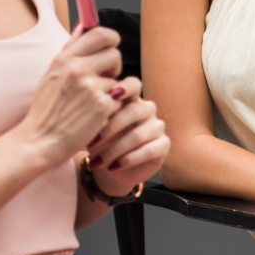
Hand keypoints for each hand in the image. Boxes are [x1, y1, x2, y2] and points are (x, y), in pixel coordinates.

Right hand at [15, 26, 123, 168]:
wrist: (39, 140)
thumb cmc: (46, 109)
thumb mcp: (52, 74)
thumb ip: (70, 50)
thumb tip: (84, 26)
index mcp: (65, 58)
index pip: (101, 34)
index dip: (111, 41)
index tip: (108, 50)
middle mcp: (78, 69)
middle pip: (115, 55)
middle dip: (113, 68)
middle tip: (102, 81)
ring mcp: (92, 88)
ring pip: (118, 80)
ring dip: (111, 92)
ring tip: (92, 103)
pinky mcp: (103, 106)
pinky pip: (120, 100)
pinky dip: (112, 109)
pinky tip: (96, 117)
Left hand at [84, 78, 169, 195]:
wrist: (110, 169)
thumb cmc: (101, 143)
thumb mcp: (94, 129)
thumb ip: (97, 116)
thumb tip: (91, 108)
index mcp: (131, 99)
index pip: (133, 85)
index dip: (125, 87)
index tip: (111, 95)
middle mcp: (147, 110)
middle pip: (134, 111)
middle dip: (111, 128)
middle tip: (92, 142)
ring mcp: (157, 127)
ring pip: (138, 135)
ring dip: (115, 150)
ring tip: (98, 161)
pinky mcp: (163, 145)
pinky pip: (148, 151)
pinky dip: (128, 160)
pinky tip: (113, 167)